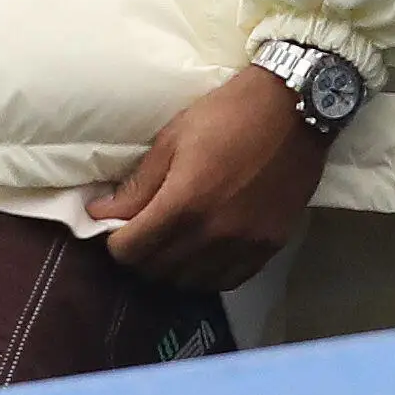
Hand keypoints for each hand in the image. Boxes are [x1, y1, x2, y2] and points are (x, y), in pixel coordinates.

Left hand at [89, 64, 328, 290]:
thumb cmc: (227, 115)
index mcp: (185, 203)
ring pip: (192, 283)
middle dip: (140, 256)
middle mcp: (214, 234)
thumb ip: (138, 185)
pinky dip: (208, 274)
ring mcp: (245, 245)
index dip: (115, 243)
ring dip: (173, 269)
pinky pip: (228, 281)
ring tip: (170, 244)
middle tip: (140, 233)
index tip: (115, 229)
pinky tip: (203, 253)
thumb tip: (101, 213)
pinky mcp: (269, 248)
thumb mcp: (172, 139)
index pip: (132, 251)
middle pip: (159, 271)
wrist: (293, 111)